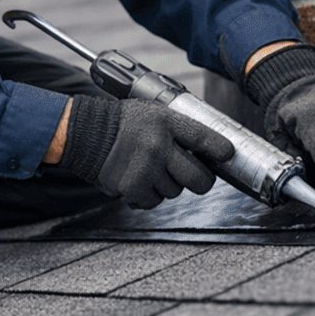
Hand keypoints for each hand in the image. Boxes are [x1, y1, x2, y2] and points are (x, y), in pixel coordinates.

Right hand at [59, 97, 231, 209]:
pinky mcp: (133, 187)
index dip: (221, 150)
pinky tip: (139, 180)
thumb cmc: (124, 123)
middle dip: (201, 180)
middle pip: (199, 178)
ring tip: (151, 169)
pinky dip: (148, 195)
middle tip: (195, 176)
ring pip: (176, 191)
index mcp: (166, 122)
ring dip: (168, 185)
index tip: (228, 155)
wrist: (86, 132)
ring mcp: (146, 168)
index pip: (204, 138)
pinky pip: (154, 201)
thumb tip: (210, 149)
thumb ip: (179, 129)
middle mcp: (158, 145)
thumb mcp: (154, 114)